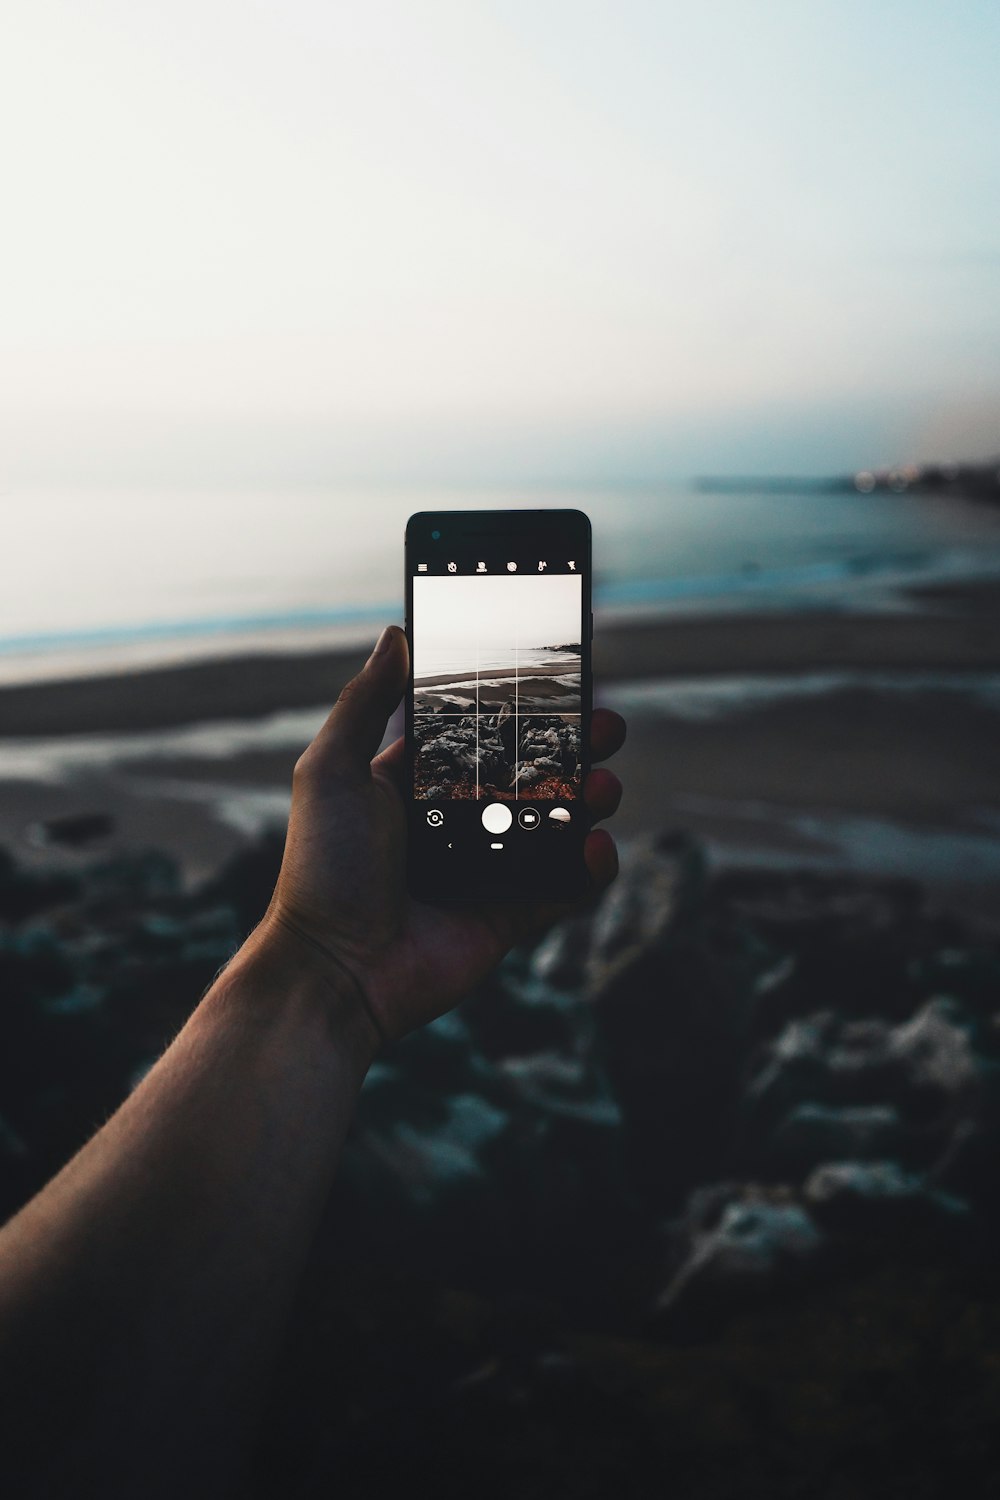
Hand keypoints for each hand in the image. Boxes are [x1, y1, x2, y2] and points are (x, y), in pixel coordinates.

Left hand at [260, 625, 624, 1044]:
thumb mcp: (332, 769)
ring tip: (606, 787)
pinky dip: (592, 867)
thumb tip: (396, 633)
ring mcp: (486, 870)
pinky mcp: (510, 917)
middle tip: (606, 726)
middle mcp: (455, 821)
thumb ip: (365, 701)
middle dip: (575, 747)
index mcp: (417, 783)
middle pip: (532, 773)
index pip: (481, 732)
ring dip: (593, 800)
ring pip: (559, 825)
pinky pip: (566, 887)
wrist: (334, 970)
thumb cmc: (324, 867)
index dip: (521, 707)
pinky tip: (598, 846)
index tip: (559, 677)